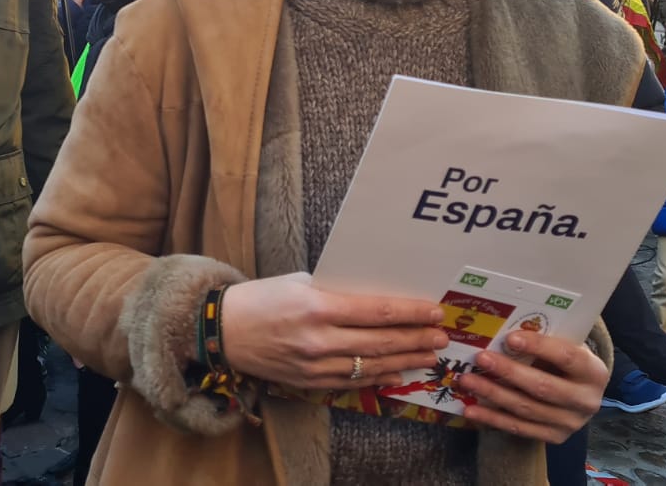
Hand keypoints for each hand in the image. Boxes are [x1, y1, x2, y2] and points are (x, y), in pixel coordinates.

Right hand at [220, 273, 448, 389]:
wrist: (223, 331)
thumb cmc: (262, 298)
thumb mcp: (300, 282)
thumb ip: (337, 291)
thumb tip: (375, 298)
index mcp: (317, 307)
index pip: (377, 311)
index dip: (410, 312)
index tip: (434, 310)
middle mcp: (319, 339)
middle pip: (380, 341)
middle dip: (416, 338)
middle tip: (441, 336)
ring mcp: (314, 365)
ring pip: (371, 365)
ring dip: (405, 361)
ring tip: (430, 356)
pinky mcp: (309, 383)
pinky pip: (352, 382)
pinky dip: (378, 378)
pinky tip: (399, 373)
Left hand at [454, 330, 606, 443]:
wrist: (583, 394)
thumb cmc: (568, 362)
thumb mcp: (568, 347)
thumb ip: (546, 341)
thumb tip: (504, 331)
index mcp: (594, 372)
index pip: (566, 357)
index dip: (538, 347)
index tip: (510, 337)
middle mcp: (586, 401)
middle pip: (542, 387)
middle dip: (508, 372)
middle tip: (481, 358)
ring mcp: (570, 423)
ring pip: (526, 409)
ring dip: (493, 394)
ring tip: (467, 380)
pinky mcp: (554, 437)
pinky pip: (519, 428)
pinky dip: (492, 419)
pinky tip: (471, 410)